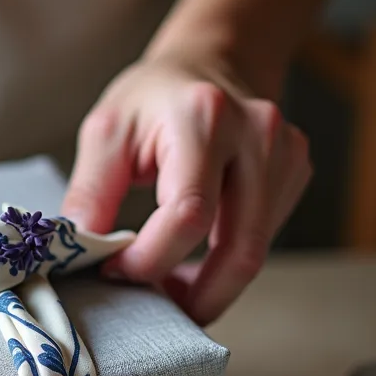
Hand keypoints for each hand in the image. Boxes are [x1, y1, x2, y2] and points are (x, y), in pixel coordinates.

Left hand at [62, 55, 311, 324]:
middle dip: (196, 297)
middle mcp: (258, 133)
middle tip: (154, 311)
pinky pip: (262, 240)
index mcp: (205, 117)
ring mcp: (286, 155)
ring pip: (255, 252)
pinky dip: (225, 266)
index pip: (188, 215)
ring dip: (211, 287)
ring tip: (168, 287)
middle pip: (240, 248)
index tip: (116, 271)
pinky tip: (194, 263)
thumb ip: (91, 195)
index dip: (151, 259)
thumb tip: (80, 255)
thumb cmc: (152, 100)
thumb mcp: (106, 133)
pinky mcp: (295, 174)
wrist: (207, 64)